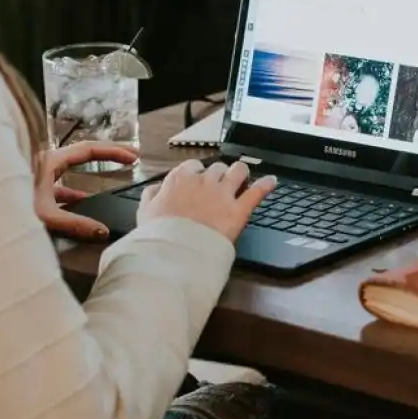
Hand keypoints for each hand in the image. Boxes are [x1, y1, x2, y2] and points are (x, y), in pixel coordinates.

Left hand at [34, 141, 135, 238]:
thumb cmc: (9, 207)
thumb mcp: (45, 215)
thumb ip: (75, 223)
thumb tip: (103, 231)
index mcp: (50, 160)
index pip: (89, 149)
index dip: (113, 152)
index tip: (133, 158)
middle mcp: (46, 162)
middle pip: (84, 152)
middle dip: (109, 153)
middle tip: (131, 156)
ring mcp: (39, 173)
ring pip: (72, 166)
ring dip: (94, 169)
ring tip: (113, 175)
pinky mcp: (34, 187)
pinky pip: (61, 182)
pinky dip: (76, 189)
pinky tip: (83, 201)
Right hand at [138, 159, 275, 241]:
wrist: (175, 252)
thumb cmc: (159, 234)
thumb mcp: (145, 211)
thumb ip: (151, 196)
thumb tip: (156, 189)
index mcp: (180, 179)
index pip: (193, 166)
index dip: (197, 173)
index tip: (198, 180)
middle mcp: (204, 181)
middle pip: (217, 168)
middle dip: (219, 175)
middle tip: (220, 184)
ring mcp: (223, 194)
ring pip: (239, 171)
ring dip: (241, 172)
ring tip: (243, 176)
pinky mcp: (239, 210)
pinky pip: (257, 191)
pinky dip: (266, 184)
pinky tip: (272, 181)